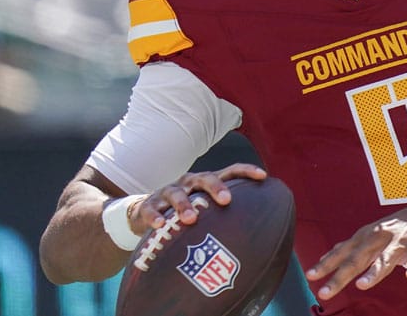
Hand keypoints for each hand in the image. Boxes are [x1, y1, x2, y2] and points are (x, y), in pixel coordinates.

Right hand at [131, 163, 266, 233]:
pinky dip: (154, 216)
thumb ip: (225, 216)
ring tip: (191, 219)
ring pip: (176, 194)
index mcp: (205, 183)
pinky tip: (159, 225)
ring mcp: (167, 193)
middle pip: (203, 179)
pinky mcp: (148, 206)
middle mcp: (188, 184)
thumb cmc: (184, 213)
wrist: (144, 213)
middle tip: (226, 200)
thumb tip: (258, 233)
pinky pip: (150, 210)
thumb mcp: (204, 209)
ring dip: (184, 205)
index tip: (263, 176)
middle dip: (215, 187)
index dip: (245, 171)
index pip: (229, 172)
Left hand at [305, 199, 406, 300]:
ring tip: (363, 285)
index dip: (326, 263)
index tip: (310, 275)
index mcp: (367, 235)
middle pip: (358, 258)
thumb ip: (352, 248)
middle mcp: (380, 236)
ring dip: (374, 271)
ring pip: (386, 257)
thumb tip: (326, 259)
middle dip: (340, 275)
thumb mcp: (372, 234)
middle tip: (325, 292)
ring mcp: (401, 239)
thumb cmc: (400, 228)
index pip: (343, 251)